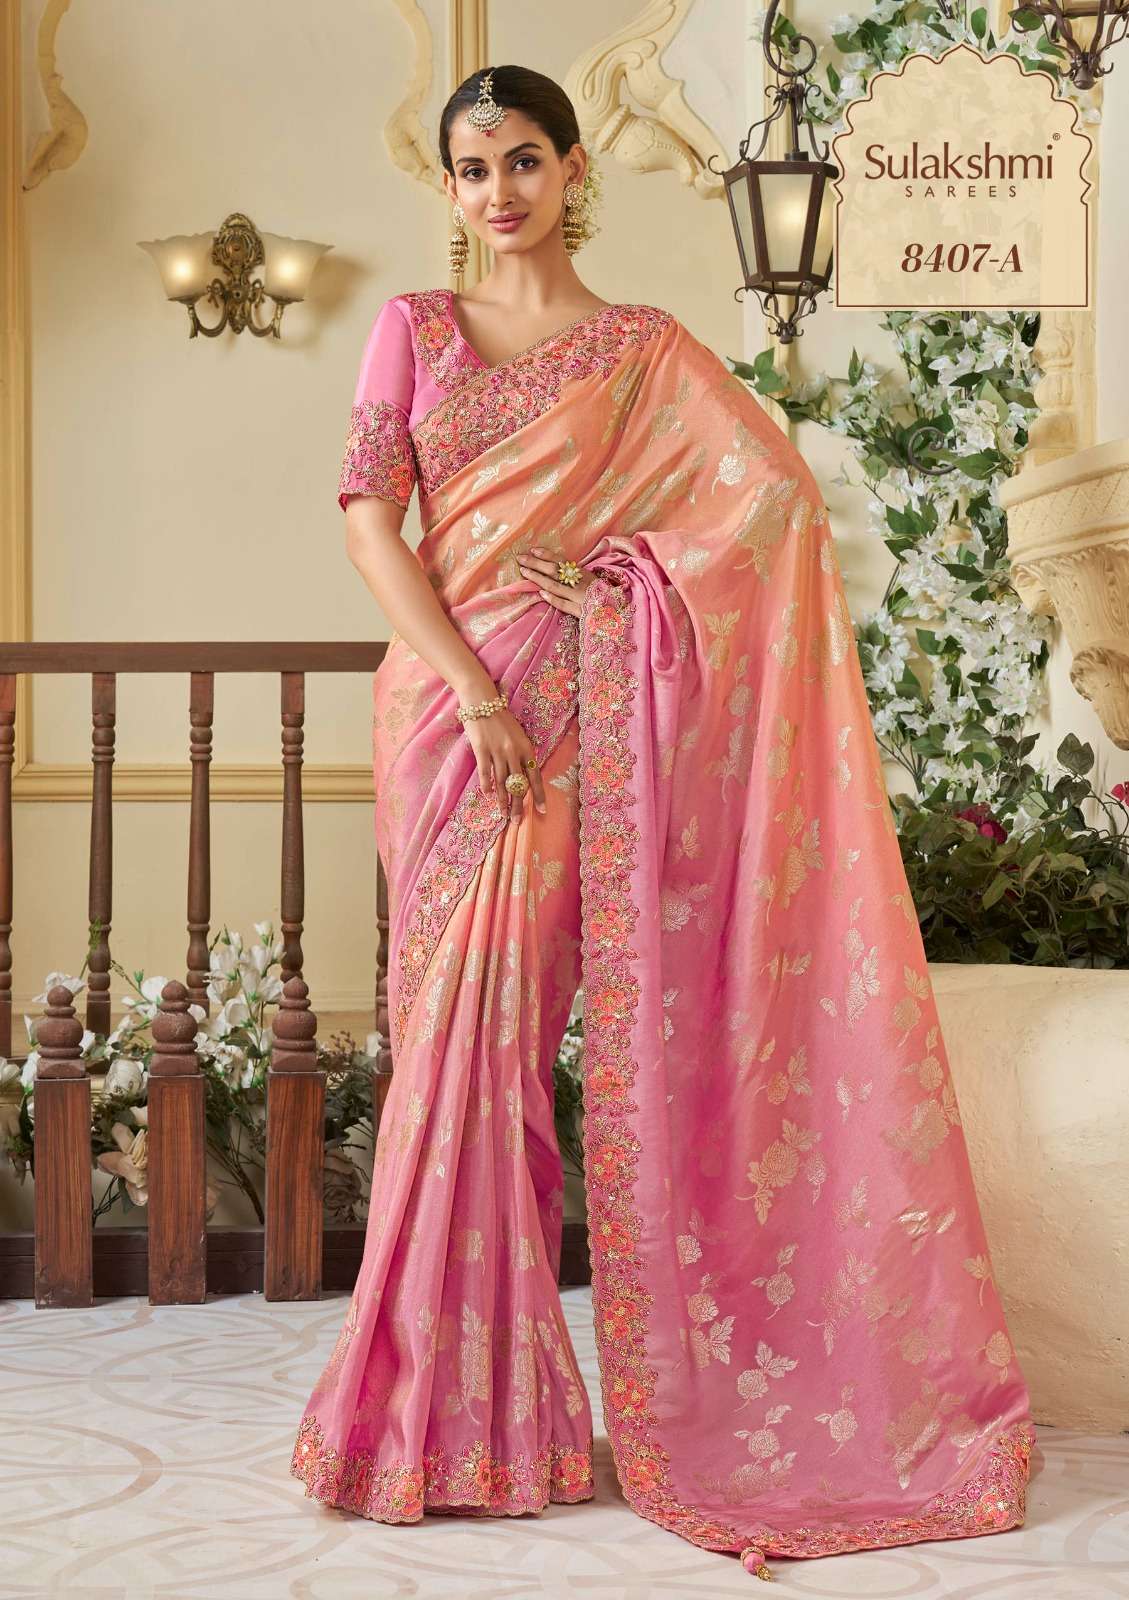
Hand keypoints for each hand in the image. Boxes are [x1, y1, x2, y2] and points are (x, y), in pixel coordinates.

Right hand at [458, 697, 547, 821]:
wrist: (482, 700)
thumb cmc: (500, 718)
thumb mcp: (517, 735)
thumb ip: (520, 753)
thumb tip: (522, 776)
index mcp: (526, 747)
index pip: (535, 776)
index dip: (539, 794)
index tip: (542, 810)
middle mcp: (514, 751)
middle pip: (518, 784)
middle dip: (519, 805)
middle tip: (517, 821)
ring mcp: (498, 751)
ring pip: (502, 782)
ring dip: (502, 801)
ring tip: (503, 815)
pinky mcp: (482, 749)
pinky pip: (486, 772)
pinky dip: (487, 785)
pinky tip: (487, 795)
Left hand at [516, 546, 596, 615]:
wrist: (618, 612)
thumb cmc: (603, 596)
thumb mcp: (591, 581)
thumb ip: (575, 575)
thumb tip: (556, 567)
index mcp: (583, 574)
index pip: (562, 561)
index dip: (546, 555)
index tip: (532, 550)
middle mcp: (580, 583)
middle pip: (554, 571)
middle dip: (536, 564)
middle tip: (520, 558)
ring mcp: (579, 597)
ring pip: (556, 586)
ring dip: (538, 578)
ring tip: (525, 572)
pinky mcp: (580, 612)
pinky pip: (564, 604)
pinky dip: (553, 599)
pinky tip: (541, 594)